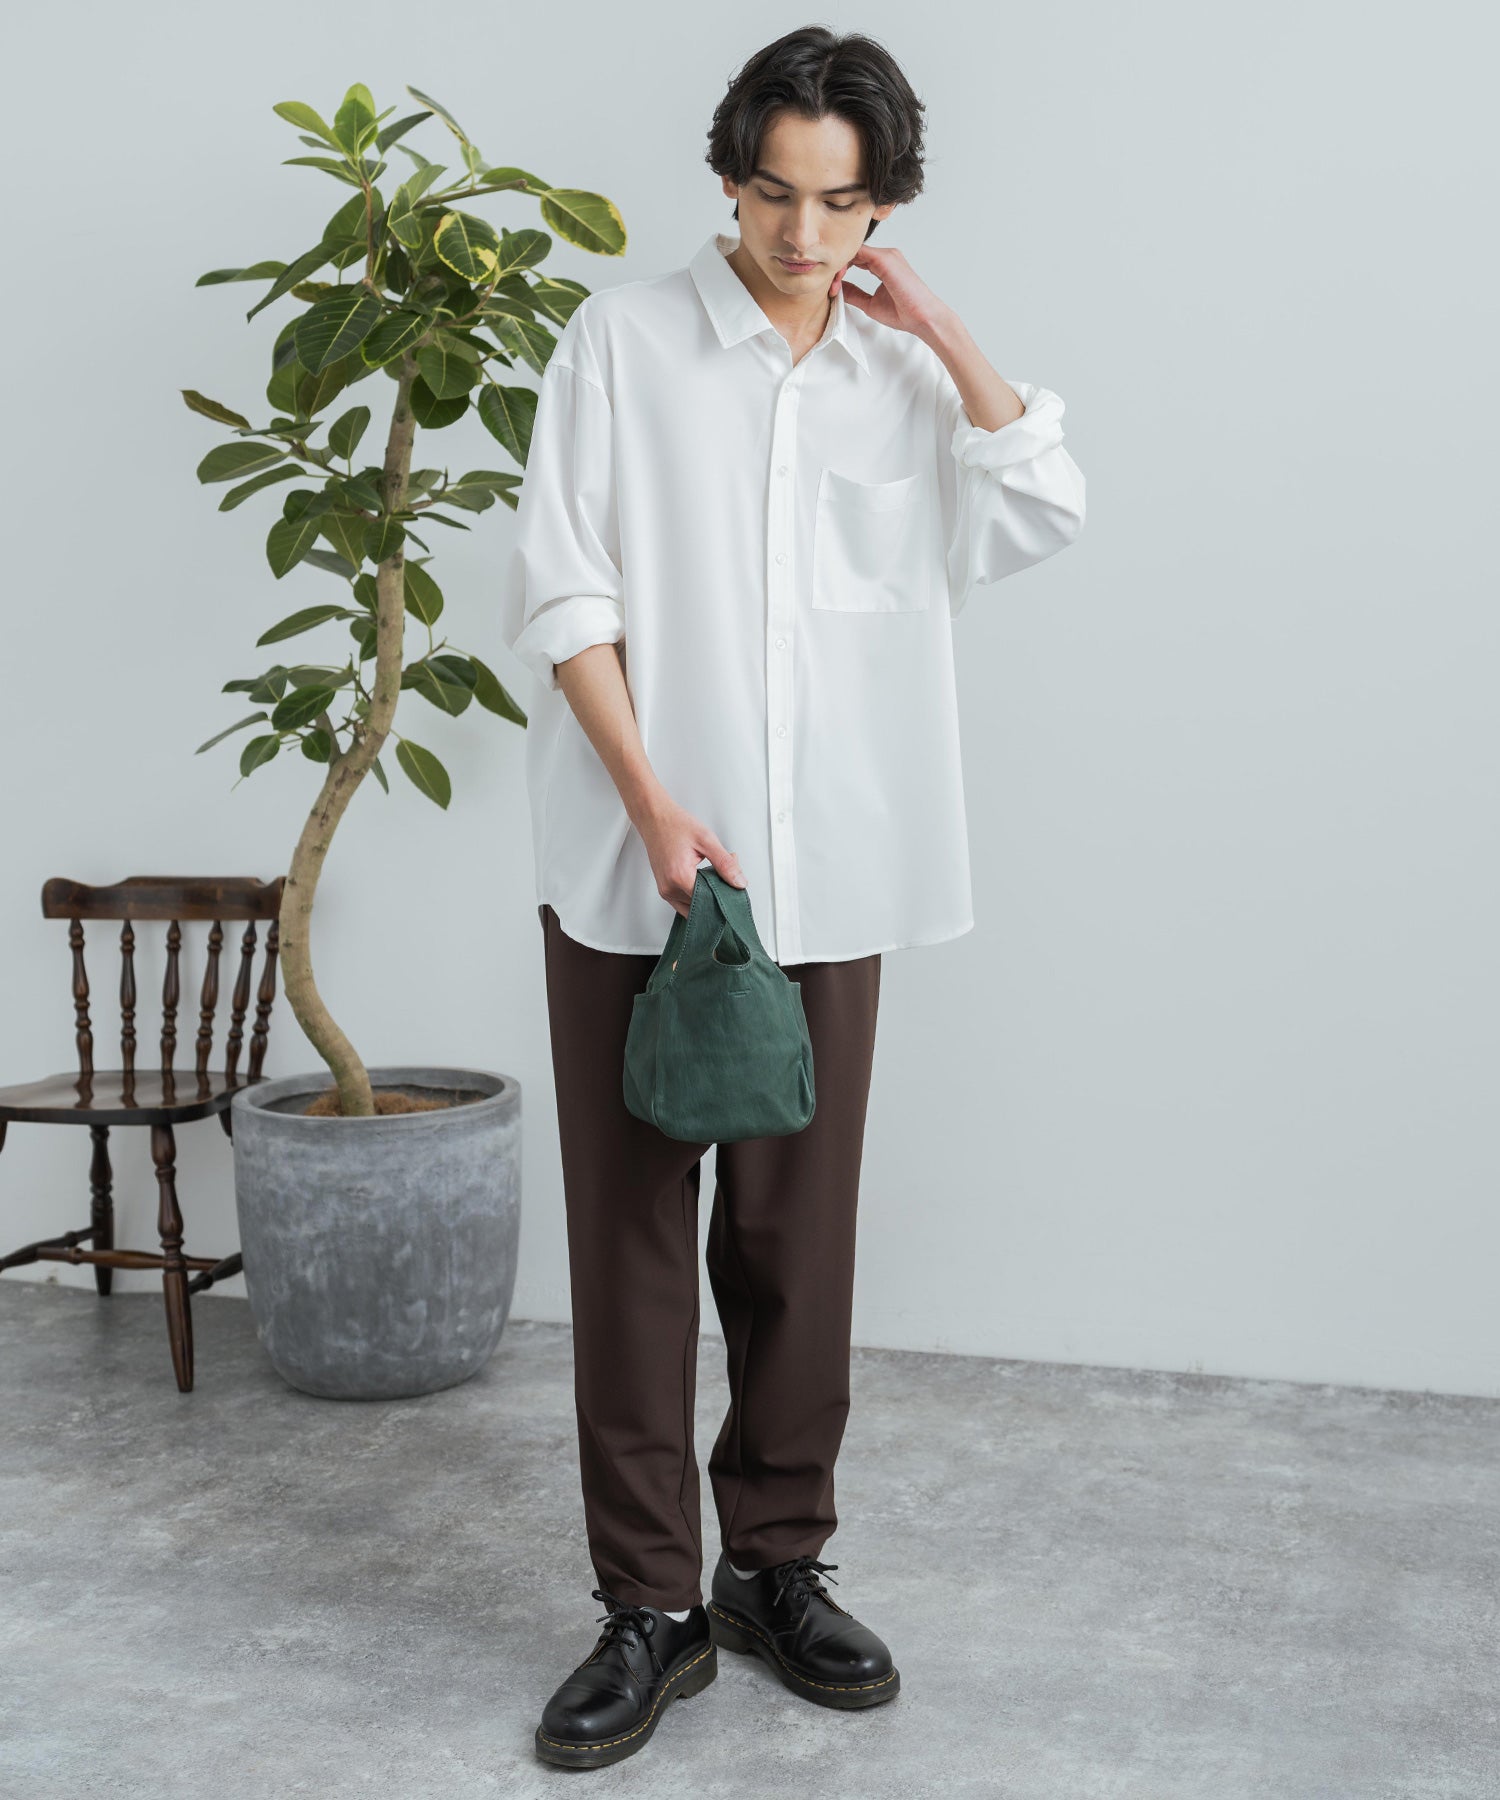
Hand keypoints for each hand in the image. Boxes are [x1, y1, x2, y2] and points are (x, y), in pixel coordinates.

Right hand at [634, 792, 745, 917]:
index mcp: (680, 877)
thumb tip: (740, 883)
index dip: (725, 890)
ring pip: (694, 906)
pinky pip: (685, 902)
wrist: (654, 818)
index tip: (732, 877)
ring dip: (707, 894)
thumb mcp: (707, 840)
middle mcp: (669, 888)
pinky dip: (697, 894)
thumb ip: (725, 864)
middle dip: (717, 892)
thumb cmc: (675, 825)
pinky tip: (703, 878)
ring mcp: (665, 891)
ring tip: (711, 871)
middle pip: (702, 904)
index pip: (710, 900)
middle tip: (723, 870)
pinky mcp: (664, 889)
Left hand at [832, 243, 950, 339]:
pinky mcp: (886, 259)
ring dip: (839, 265)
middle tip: (828, 285)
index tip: (831, 287)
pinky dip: (846, 263)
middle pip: (853, 252)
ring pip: (854, 251)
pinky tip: (838, 276)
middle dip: (837, 266)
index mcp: (882, 264)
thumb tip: (839, 289)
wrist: (922, 317)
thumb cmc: (904, 312)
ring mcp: (886, 255)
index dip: (840, 269)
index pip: (855, 258)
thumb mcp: (871, 303)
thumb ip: (855, 293)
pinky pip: (859, 253)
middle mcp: (885, 256)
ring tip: (831, 283)